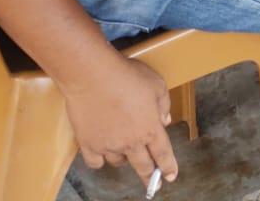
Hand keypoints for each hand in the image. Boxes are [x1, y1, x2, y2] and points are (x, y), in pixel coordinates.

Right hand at [63, 56, 178, 188]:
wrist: (92, 76)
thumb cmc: (126, 76)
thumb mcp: (157, 84)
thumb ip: (164, 104)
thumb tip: (165, 120)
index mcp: (150, 128)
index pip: (163, 153)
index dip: (168, 166)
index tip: (170, 176)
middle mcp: (131, 142)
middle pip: (143, 166)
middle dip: (150, 176)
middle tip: (153, 184)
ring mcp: (108, 145)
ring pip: (119, 162)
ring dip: (124, 158)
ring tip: (124, 150)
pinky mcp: (88, 144)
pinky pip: (95, 162)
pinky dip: (99, 159)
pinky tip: (101, 153)